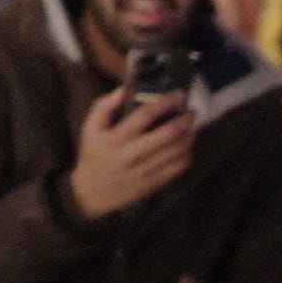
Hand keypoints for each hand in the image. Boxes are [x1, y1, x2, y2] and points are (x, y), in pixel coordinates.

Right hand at [68, 87, 196, 221]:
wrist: (90, 192)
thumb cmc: (94, 155)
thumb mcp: (90, 129)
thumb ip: (104, 106)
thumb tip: (124, 89)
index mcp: (116, 138)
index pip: (145, 115)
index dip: (166, 102)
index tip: (178, 94)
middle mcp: (131, 154)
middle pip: (168, 134)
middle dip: (185, 120)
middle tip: (191, 111)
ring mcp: (144, 170)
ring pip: (177, 150)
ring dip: (190, 135)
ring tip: (191, 127)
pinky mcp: (153, 183)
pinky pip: (178, 167)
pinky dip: (187, 153)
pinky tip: (186, 146)